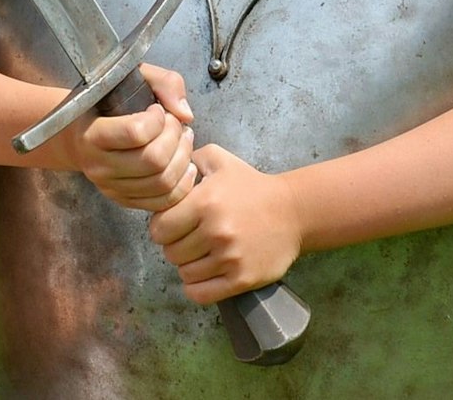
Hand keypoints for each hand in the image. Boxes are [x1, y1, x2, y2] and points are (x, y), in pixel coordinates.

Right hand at [69, 64, 195, 211]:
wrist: (77, 133)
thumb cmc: (105, 102)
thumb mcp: (130, 77)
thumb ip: (163, 82)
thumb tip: (185, 114)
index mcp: (92, 133)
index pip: (135, 132)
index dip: (157, 119)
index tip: (157, 110)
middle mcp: (98, 165)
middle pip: (153, 161)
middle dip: (175, 138)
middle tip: (175, 124)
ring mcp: (110, 187)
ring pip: (162, 183)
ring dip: (183, 158)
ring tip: (182, 140)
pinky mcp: (123, 200)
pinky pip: (163, 201)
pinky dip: (183, 183)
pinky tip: (184, 164)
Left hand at [147, 143, 302, 304]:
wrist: (293, 211)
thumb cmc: (251, 187)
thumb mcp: (220, 160)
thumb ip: (188, 159)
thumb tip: (166, 169)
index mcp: (205, 203)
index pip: (159, 229)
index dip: (162, 227)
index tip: (173, 225)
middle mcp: (216, 232)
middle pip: (171, 253)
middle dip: (176, 246)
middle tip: (190, 239)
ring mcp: (230, 258)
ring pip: (185, 274)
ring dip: (189, 266)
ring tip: (202, 254)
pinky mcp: (242, 279)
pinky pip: (201, 294)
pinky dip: (197, 287)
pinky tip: (206, 274)